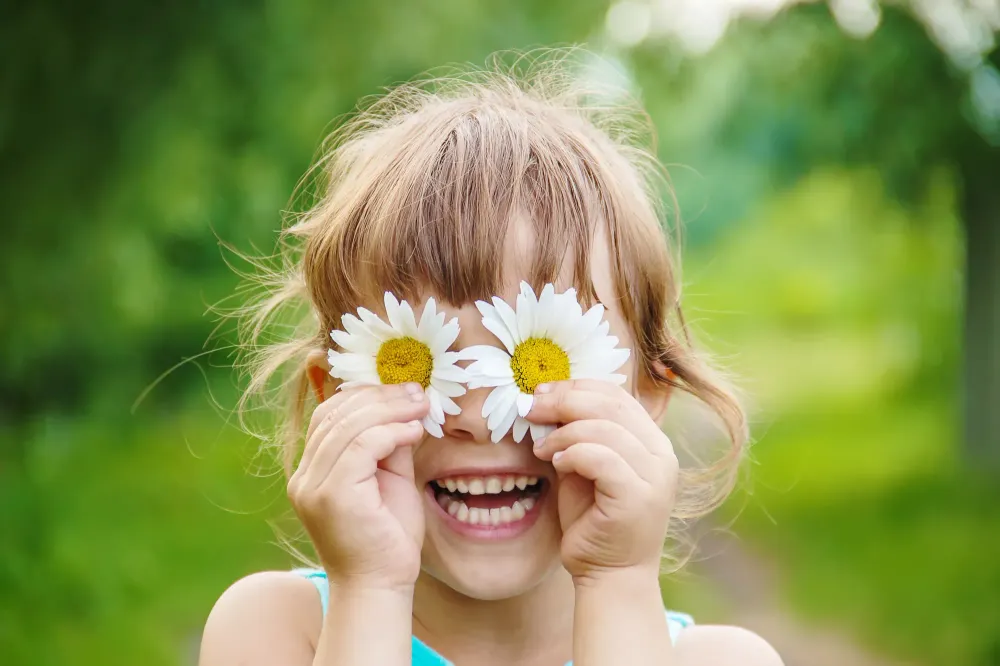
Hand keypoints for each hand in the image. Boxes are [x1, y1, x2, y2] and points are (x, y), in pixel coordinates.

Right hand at [287, 383, 428, 590]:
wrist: (381, 587)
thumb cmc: (388, 538)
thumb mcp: (389, 478)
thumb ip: (388, 443)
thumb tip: (404, 404)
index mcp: (312, 472)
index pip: (327, 415)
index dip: (364, 394)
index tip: (403, 389)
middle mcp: (304, 478)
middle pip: (335, 414)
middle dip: (380, 396)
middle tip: (417, 392)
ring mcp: (314, 487)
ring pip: (349, 426)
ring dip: (390, 409)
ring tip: (420, 406)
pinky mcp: (333, 496)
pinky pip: (360, 446)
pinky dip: (391, 431)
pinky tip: (414, 431)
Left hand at [527, 379, 677, 580]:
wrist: (610, 574)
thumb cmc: (593, 519)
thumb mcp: (584, 466)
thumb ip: (577, 433)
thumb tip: (545, 398)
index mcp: (652, 440)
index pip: (615, 394)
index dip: (575, 386)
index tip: (540, 392)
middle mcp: (661, 454)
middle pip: (610, 404)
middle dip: (563, 401)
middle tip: (531, 409)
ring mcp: (655, 476)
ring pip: (604, 429)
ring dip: (563, 433)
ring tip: (542, 449)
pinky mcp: (639, 497)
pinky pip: (601, 458)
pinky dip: (573, 454)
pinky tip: (557, 463)